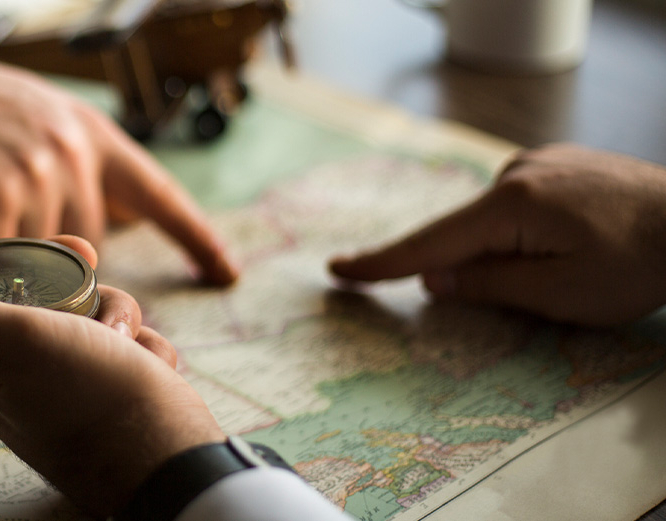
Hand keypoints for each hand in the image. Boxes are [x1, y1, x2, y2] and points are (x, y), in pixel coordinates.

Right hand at [0, 44, 238, 284]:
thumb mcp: (41, 124)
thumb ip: (78, 172)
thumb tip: (100, 241)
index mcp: (93, 134)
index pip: (159, 193)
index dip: (195, 236)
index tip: (226, 270)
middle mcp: (76, 152)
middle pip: (88, 246)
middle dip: (50, 249)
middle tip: (1, 207)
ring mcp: (38, 173)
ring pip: (38, 258)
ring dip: (5, 245)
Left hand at [0, 237, 221, 515]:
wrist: (169, 464)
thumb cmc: (92, 400)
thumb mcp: (16, 343)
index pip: (4, 290)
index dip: (44, 264)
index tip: (81, 255)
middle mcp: (25, 382)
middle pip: (60, 303)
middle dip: (99, 303)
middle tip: (110, 319)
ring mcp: (72, 395)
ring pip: (103, 326)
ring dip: (129, 329)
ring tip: (134, 353)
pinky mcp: (114, 405)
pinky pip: (131, 357)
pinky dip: (149, 358)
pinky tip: (153, 375)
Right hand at [330, 144, 665, 325]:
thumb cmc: (642, 264)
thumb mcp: (561, 295)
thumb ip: (489, 285)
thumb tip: (436, 278)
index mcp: (510, 205)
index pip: (430, 243)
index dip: (381, 263)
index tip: (337, 270)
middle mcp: (517, 172)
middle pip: (462, 231)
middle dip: (463, 268)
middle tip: (509, 295)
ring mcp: (541, 162)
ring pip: (494, 220)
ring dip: (504, 252)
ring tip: (566, 273)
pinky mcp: (561, 165)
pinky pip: (518, 206)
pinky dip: (520, 233)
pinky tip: (566, 247)